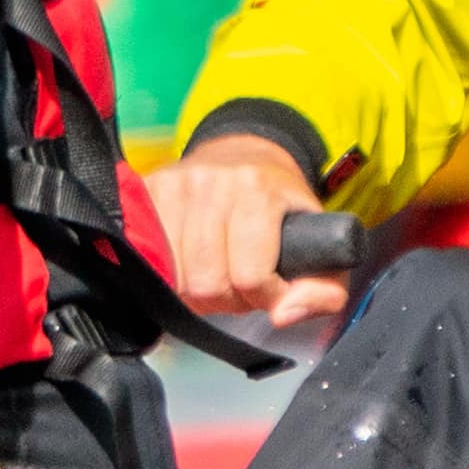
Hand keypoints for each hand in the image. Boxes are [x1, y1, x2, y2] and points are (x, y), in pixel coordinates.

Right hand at [146, 129, 348, 329]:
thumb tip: (284, 315)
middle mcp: (212, 183)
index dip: (263, 297)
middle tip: (237, 286)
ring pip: (176, 278)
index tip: (268, 290)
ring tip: (213, 276)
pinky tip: (184, 267)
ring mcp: (173, 187)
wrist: (239, 154)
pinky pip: (148, 261)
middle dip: (226, 299)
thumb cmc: (279, 204)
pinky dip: (168, 275)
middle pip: (207, 282)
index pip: (251, 276)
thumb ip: (323, 289)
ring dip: (195, 292)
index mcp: (260, 190)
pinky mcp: (145, 194)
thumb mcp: (321, 242)